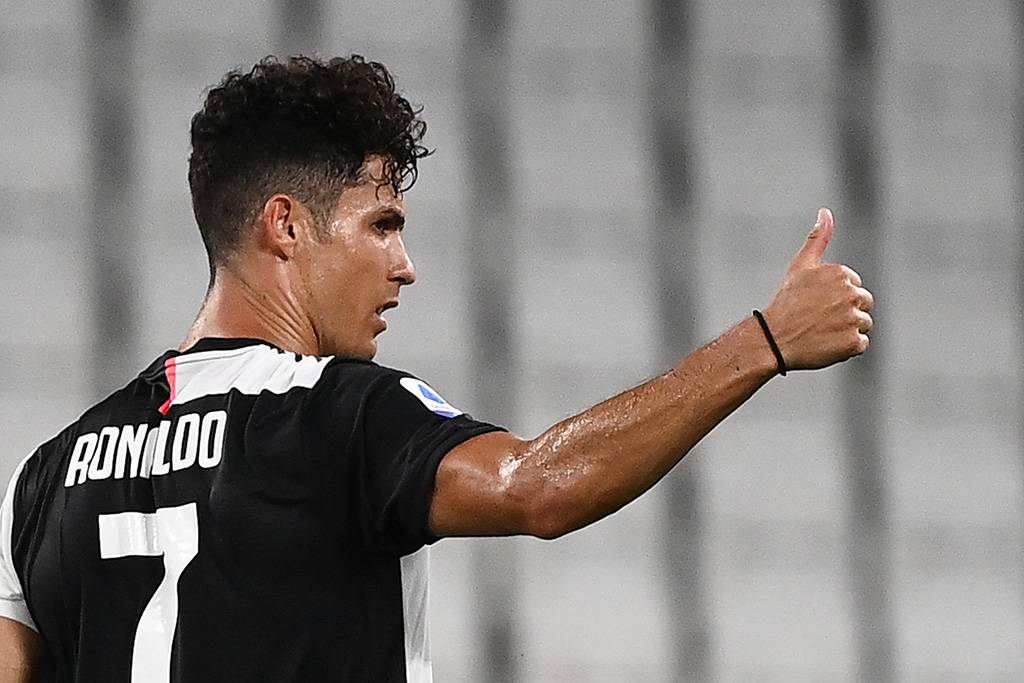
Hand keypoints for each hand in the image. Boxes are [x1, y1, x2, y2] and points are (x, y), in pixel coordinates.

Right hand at [761, 208, 873, 370]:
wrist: (772, 339)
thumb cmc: (785, 303)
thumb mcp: (800, 266)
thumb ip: (818, 239)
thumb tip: (825, 212)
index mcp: (841, 274)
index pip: (854, 287)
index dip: (835, 297)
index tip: (816, 303)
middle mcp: (851, 295)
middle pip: (864, 305)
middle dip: (845, 312)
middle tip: (819, 319)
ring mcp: (853, 320)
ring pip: (863, 324)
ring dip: (847, 330)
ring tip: (822, 332)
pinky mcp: (853, 342)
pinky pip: (861, 344)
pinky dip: (846, 347)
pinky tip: (826, 344)